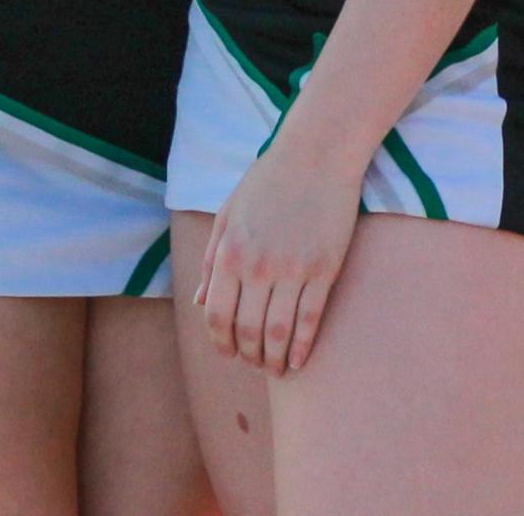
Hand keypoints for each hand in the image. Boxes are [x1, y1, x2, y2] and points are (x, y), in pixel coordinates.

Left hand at [196, 139, 362, 375]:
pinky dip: (303, 347)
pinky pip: (310, 321)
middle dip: (247, 357)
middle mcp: (258, 267)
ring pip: (278, 334)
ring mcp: (293, 270)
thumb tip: (200, 301)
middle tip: (253, 365)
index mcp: (230, 253)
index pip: (216, 316)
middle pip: (247, 332)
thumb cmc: (269, 180)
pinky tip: (299, 360)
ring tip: (275, 369)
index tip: (228, 354)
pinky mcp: (324, 270)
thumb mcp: (229, 214)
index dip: (220, 343)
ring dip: (274, 360)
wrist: (317, 153)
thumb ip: (213, 260)